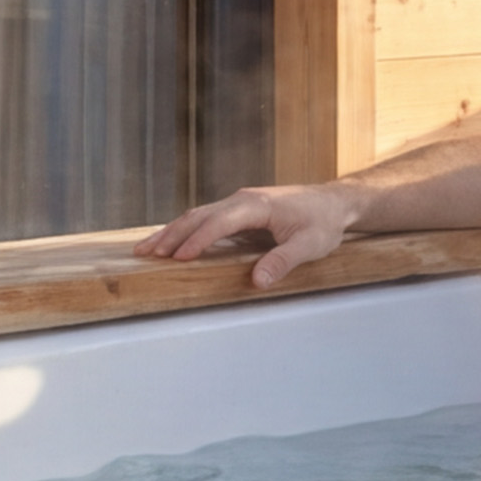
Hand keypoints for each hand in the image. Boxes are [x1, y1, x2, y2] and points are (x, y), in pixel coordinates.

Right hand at [135, 183, 363, 286]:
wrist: (334, 202)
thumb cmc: (323, 223)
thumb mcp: (309, 245)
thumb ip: (282, 261)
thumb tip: (257, 281)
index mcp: (257, 205)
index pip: (220, 222)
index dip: (198, 240)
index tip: (179, 257)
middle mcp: (243, 199)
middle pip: (199, 215)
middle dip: (172, 235)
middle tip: (146, 254)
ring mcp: (239, 202)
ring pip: (198, 215)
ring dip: (173, 232)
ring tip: (147, 249)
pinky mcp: (240, 209)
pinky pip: (207, 218)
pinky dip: (186, 230)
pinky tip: (172, 241)